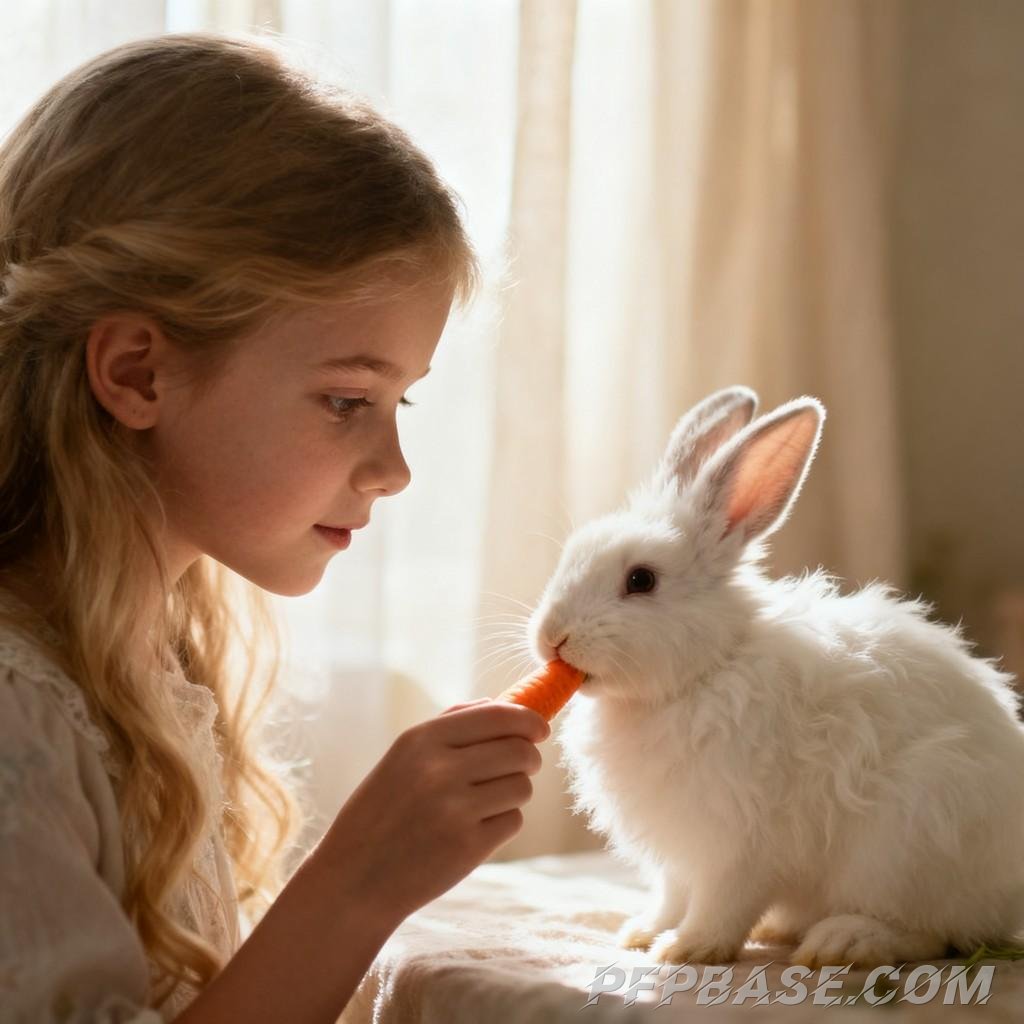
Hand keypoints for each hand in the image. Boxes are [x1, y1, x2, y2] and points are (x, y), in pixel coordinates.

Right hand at [312, 698, 549, 925]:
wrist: (354, 879)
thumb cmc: (382, 812)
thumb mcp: (402, 757)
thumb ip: (450, 725)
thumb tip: (503, 703)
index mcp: (422, 740)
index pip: (498, 715)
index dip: (529, 719)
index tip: (540, 728)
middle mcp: (440, 769)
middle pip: (520, 751)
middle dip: (528, 758)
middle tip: (519, 767)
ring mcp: (455, 809)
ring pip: (522, 786)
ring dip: (513, 793)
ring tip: (483, 803)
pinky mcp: (468, 847)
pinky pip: (513, 820)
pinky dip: (502, 823)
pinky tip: (473, 830)